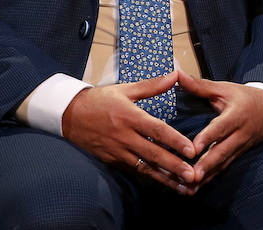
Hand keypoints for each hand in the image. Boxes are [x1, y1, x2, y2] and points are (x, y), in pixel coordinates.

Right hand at [62, 72, 197, 193]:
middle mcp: (125, 137)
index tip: (192, 151)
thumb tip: (176, 75)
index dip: (175, 141)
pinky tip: (164, 185)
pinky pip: (134, 171)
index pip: (157, 131)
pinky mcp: (112, 161)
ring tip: (184, 188)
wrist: (69, 115)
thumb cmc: (100, 99)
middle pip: (153, 154)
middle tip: (192, 176)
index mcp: (130, 117)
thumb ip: (152, 85)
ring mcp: (118, 152)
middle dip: (174, 167)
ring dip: (165, 179)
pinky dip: (149, 178)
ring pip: (145, 168)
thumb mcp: (125, 89)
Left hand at [177, 71, 262, 187]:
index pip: (220, 128)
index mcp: (236, 114)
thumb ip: (200, 86)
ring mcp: (241, 146)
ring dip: (208, 176)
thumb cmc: (244, 97)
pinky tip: (198, 187)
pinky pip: (225, 168)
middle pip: (222, 151)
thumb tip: (177, 74)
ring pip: (223, 163)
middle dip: (207, 165)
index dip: (208, 138)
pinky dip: (212, 178)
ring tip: (191, 187)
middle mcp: (240, 133)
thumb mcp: (225, 88)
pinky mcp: (239, 155)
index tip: (193, 148)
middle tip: (192, 176)